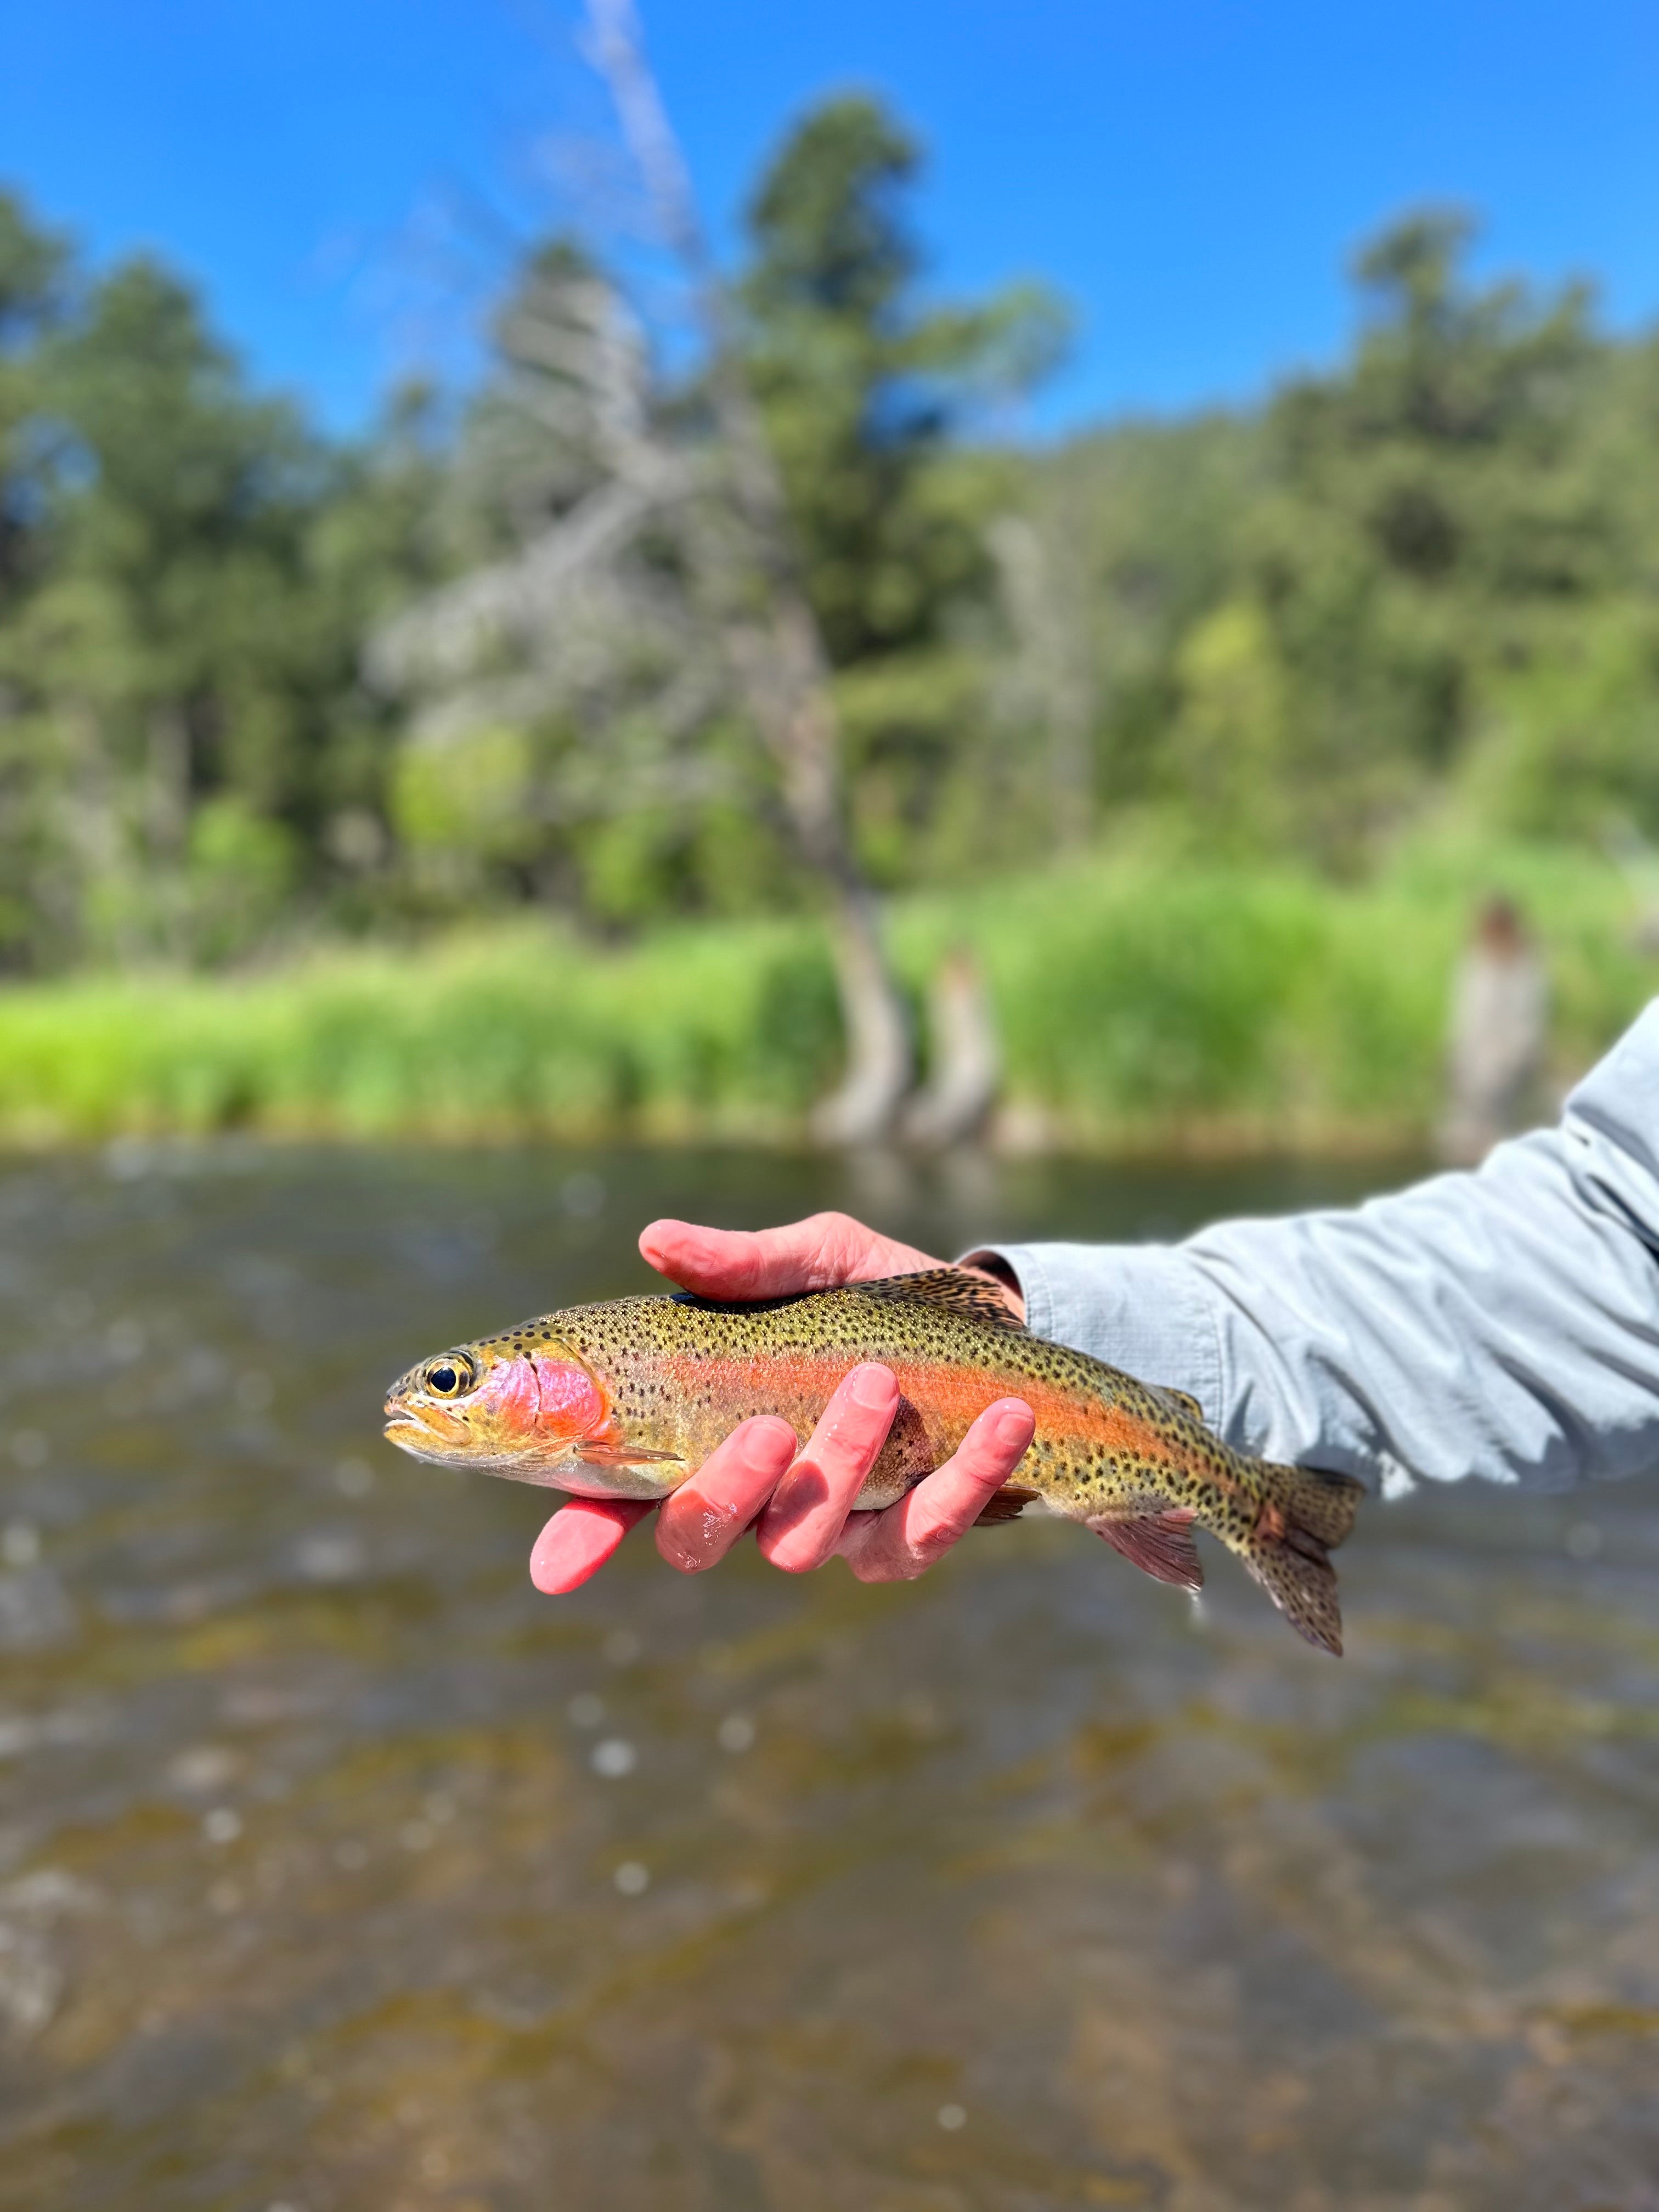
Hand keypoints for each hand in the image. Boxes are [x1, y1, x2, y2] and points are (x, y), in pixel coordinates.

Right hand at [528, 1212, 1031, 1593]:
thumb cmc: (881, 1296)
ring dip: (840, 1465)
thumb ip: (742, 1263)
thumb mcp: (818, 1259)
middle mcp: (755, 1491)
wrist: (999, 1329)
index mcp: (705, 1427)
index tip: (558, 1565)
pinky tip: (1005, 1418)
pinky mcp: (910, 1535)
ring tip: (881, 1384)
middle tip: (766, 1430)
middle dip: (722, 1493)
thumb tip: (656, 1239)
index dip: (584, 1531)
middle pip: (699, 1536)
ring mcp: (830, 1524)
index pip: (620, 1492)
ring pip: (803, 1543)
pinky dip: (965, 1479)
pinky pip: (921, 1536)